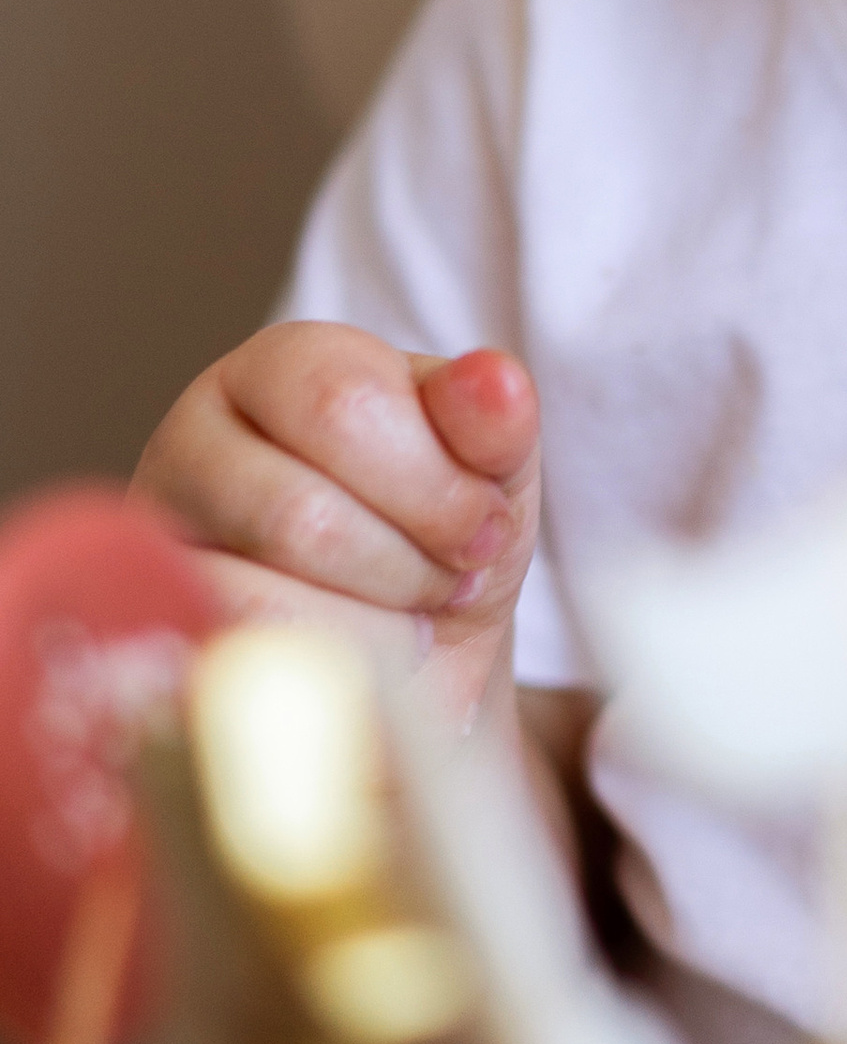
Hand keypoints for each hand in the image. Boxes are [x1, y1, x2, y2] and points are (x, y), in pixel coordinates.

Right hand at [135, 325, 539, 733]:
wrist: (416, 655)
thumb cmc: (443, 540)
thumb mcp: (492, 473)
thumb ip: (494, 426)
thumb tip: (494, 381)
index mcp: (288, 365)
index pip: (345, 404)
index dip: (436, 487)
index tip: (486, 528)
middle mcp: (197, 434)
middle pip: (297, 513)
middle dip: (403, 566)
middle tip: (449, 581)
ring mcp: (158, 537)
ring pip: (256, 601)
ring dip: (368, 632)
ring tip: (404, 621)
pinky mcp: (154, 633)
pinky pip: (230, 670)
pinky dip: (319, 678)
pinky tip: (351, 661)